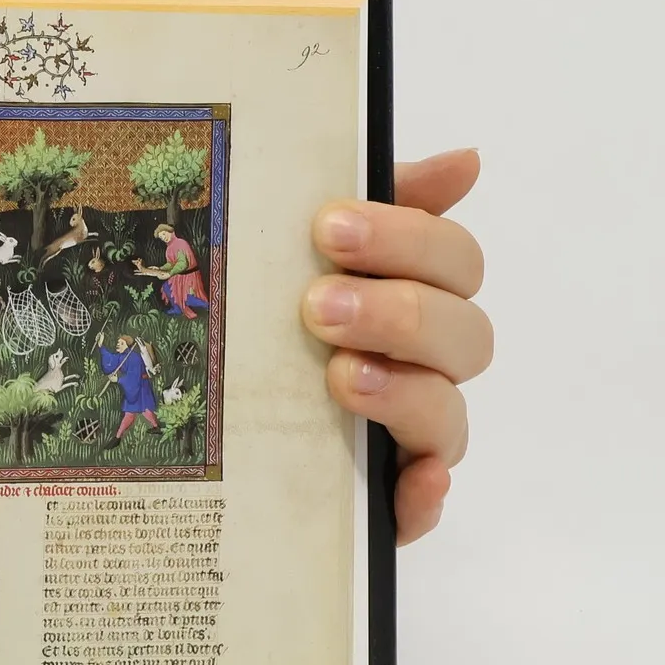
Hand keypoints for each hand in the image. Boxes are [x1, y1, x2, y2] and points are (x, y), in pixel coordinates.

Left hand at [301, 150, 490, 543]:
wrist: (198, 407)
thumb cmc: (270, 304)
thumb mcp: (303, 243)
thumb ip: (377, 197)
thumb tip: (466, 160)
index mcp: (414, 291)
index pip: (455, 259)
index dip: (406, 238)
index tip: (328, 227)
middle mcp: (425, 363)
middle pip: (465, 335)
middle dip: (397, 313)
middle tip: (318, 306)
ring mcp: (410, 431)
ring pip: (448, 414)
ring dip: (404, 392)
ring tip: (340, 376)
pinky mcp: (385, 496)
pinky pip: (424, 503)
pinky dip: (426, 495)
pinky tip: (414, 480)